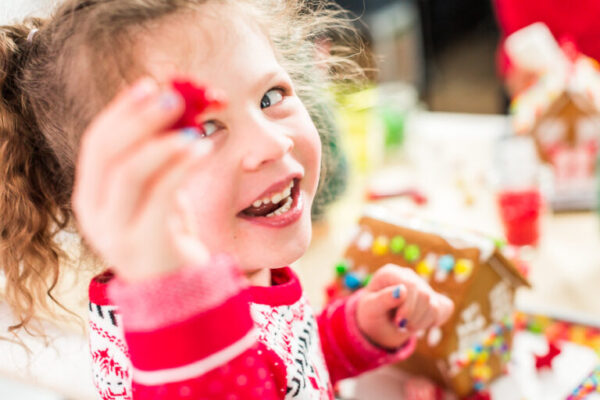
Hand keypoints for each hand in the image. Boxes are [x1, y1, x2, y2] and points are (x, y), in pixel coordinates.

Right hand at [72, 78, 210, 281]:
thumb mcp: (161, 190)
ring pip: (128, 173)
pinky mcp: (143, 245)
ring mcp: (114, 232)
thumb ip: (161, 158)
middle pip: (107, 152)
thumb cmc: (170, 235)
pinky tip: (202, 149)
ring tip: (193, 126)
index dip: (122, 111)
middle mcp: (95, 213)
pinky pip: (159, 198)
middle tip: (173, 96)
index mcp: (93, 195)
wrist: (181, 290)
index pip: (98, 143)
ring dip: (161, 141)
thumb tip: (180, 106)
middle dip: (140, 118)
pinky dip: (180, 167)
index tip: (150, 84)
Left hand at [356, 264, 453, 348]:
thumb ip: (383, 299)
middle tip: (400, 325)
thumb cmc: (371, 314)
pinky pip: (445, 308)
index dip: (408, 307)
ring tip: (406, 324)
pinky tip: (420, 322)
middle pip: (425, 296)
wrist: (377, 324)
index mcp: (390, 273)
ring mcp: (422, 285)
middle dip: (413, 317)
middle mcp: (408, 275)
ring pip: (435, 306)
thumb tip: (401, 290)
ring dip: (421, 323)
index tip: (398, 321)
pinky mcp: (434, 297)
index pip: (411, 285)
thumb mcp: (370, 309)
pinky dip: (434, 321)